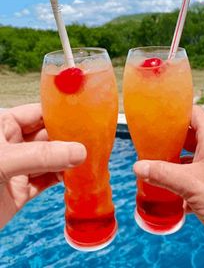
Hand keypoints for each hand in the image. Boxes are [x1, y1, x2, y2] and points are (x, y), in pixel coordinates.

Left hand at [0, 103, 85, 228]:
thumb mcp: (4, 160)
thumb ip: (41, 156)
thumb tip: (78, 152)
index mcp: (3, 125)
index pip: (37, 112)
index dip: (60, 113)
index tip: (84, 115)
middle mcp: (11, 143)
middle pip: (47, 135)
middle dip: (68, 138)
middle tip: (93, 139)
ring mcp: (17, 167)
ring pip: (49, 158)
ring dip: (68, 159)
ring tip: (90, 158)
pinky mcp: (20, 190)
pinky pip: (46, 180)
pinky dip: (62, 179)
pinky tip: (76, 177)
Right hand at [134, 105, 203, 256]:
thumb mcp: (189, 185)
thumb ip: (162, 174)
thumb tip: (139, 166)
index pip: (194, 113)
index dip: (177, 112)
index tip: (158, 116)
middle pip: (190, 134)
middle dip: (171, 139)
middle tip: (152, 141)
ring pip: (191, 156)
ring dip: (174, 160)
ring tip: (156, 164)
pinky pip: (194, 174)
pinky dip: (181, 179)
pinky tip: (169, 190)